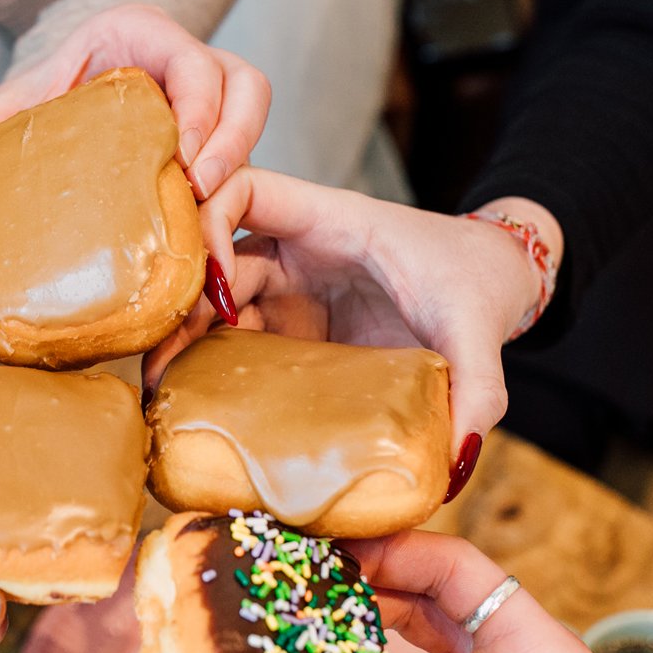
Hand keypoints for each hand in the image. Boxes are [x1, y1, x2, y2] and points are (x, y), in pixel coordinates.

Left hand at [0, 4, 270, 196]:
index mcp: (139, 33)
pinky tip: (202, 217)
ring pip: (254, 108)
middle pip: (243, 82)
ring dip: (240, 154)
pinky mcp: (216, 128)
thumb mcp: (16, 102)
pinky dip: (231, 178)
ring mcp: (209, 91)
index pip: (191, 60)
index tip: (183, 156)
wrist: (56, 105)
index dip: (198, 108)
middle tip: (201, 185)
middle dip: (232, 136)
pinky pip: (244, 144)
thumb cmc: (41, 96)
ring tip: (208, 203)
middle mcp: (183, 55)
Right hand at [143, 169, 552, 493]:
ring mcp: (289, 292)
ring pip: (215, 305)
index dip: (208, 222)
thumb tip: (459, 461)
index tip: (211, 287)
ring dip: (186, 343)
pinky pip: (238, 342)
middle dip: (180, 306)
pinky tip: (197, 407)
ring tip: (165, 397)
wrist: (493, 288)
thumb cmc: (476, 284)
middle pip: (211, 258)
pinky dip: (212, 368)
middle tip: (160, 369)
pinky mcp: (292, 332)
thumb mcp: (477, 328)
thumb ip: (477, 385)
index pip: (243, 190)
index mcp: (328, 221)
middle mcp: (295, 251)